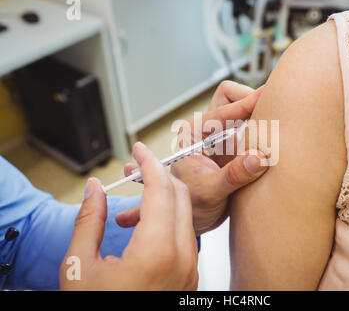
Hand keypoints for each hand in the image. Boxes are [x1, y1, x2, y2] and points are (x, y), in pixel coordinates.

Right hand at [60, 142, 197, 290]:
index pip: (160, 189)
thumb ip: (88, 221)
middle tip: (135, 170)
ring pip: (185, 216)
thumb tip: (94, 189)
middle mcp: (181, 260)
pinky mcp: (189, 279)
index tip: (139, 150)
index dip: (148, 163)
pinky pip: (185, 237)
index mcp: (156, 253)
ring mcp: (189, 271)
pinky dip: (167, 223)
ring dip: (162, 200)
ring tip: (130, 209)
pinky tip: (142, 231)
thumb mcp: (78, 267)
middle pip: (180, 196)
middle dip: (157, 175)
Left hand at [116, 81, 267, 235]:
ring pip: (243, 111)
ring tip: (278, 121)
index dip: (245, 103)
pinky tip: (277, 137)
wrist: (197, 218)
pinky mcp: (238, 147)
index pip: (222, 110)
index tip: (265, 95)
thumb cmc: (193, 204)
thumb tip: (260, 156)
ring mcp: (224, 137)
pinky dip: (265, 129)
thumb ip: (234, 175)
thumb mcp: (210, 192)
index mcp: (194, 133)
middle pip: (231, 98)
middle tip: (273, 106)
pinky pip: (254, 129)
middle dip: (250, 98)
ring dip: (259, 113)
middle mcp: (208, 129)